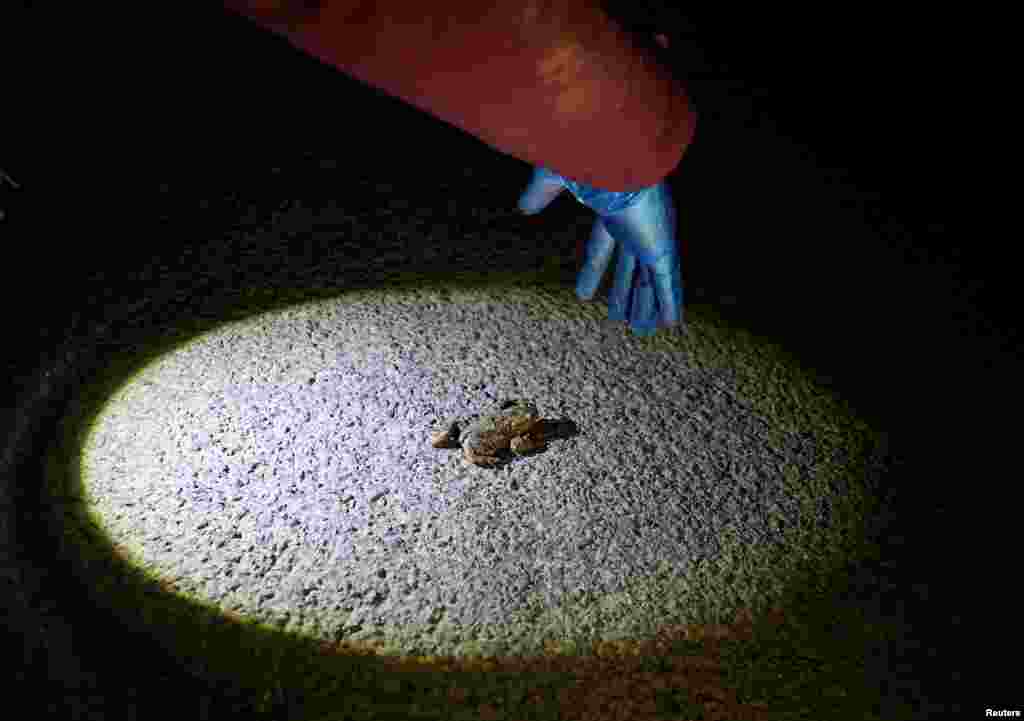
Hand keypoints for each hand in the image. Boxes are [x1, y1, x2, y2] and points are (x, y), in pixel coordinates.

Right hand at [517, 166, 682, 335]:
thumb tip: (523, 209)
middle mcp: (635, 225)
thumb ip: (540, 194)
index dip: (594, 272)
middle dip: (626, 292)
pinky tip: (671, 324)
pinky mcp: (661, 246)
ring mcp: (651, 237)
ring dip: (646, 306)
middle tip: (621, 316)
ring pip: (649, 280)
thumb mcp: (551, 177)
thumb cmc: (582, 156)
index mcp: (611, 208)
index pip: (602, 248)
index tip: (585, 296)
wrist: (612, 151)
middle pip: (630, 268)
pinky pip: (667, 283)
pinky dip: (670, 304)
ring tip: (642, 330)